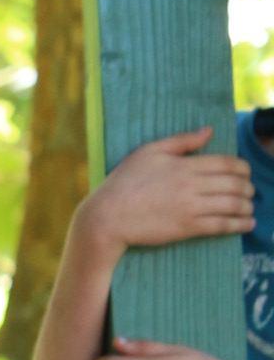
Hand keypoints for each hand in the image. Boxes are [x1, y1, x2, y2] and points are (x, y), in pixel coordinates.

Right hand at [82, 129, 252, 257]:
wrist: (108, 216)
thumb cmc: (124, 182)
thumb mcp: (149, 152)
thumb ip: (181, 141)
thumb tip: (208, 131)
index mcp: (184, 165)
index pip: (225, 163)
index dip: (242, 167)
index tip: (245, 172)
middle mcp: (191, 186)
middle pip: (233, 184)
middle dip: (247, 187)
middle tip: (250, 190)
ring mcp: (190, 208)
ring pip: (231, 205)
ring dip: (246, 206)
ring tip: (250, 207)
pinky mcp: (186, 228)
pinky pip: (220, 226)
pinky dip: (238, 225)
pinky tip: (248, 224)